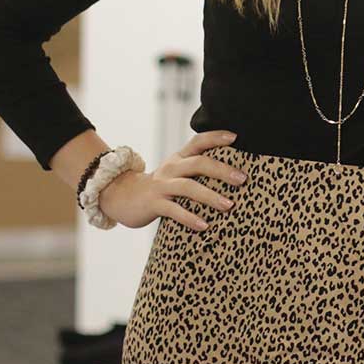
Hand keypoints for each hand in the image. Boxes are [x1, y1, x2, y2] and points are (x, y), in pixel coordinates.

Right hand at [96, 130, 246, 230]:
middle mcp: (171, 168)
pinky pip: (173, 210)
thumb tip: (234, 173)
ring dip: (210, 196)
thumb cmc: (160, 186)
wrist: (120, 196)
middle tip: (243, 179)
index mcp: (179, 158)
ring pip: (188, 187)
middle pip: (199, 163)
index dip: (216, 137)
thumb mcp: (176, 171)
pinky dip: (190, 217)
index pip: (199, 141)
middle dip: (222, 170)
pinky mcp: (153, 203)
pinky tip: (204, 226)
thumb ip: (197, 168)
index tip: (236, 137)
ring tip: (229, 206)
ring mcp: (161, 185)